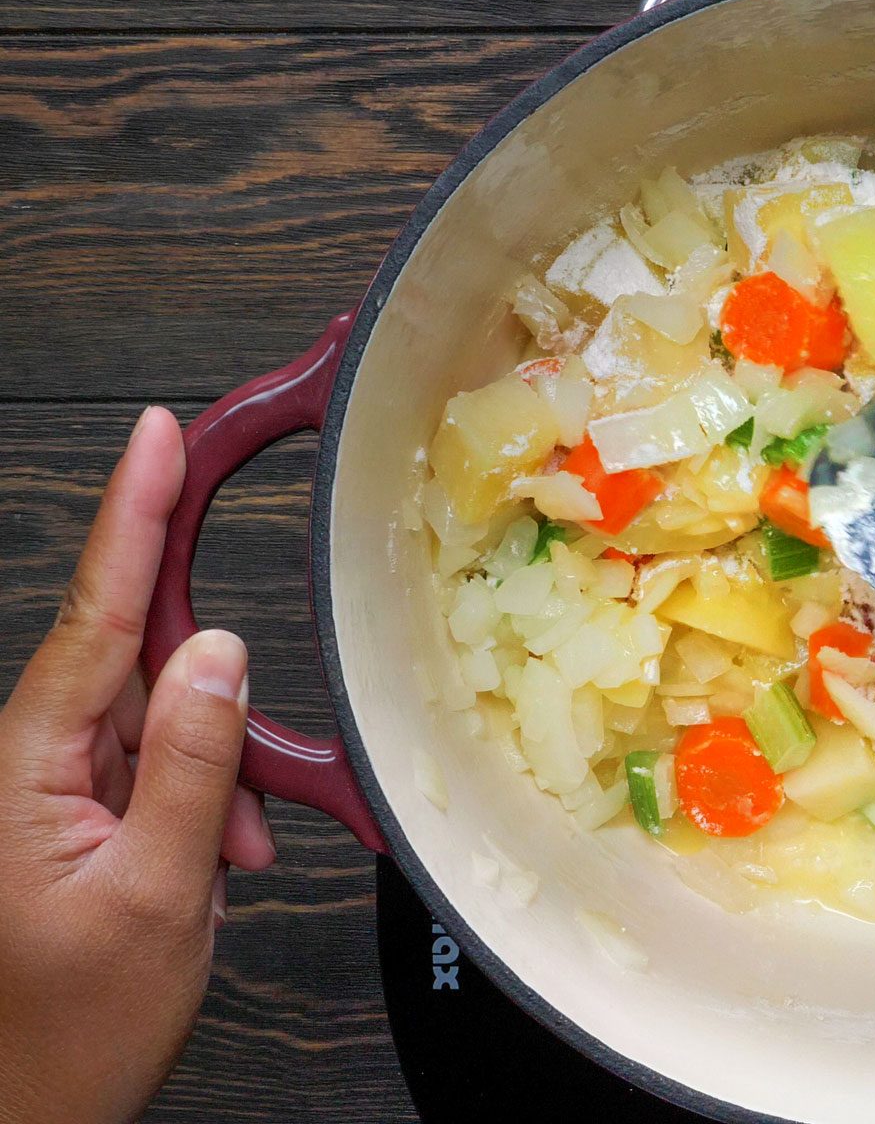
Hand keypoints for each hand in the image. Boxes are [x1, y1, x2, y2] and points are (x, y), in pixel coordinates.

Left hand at [0, 407, 277, 1123]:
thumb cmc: (68, 1029)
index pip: (94, 613)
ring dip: (208, 777)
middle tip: (232, 799)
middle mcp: (23, 761)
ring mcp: (43, 788)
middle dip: (207, 711)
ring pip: (152, 722)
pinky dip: (197, 803)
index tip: (158, 437)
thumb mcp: (158, 895)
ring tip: (221, 860)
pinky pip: (148, 768)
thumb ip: (194, 763)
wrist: (26, 1110)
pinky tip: (212, 856)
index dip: (131, 514)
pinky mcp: (67, 814)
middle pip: (132, 666)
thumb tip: (219, 653)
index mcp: (24, 767)